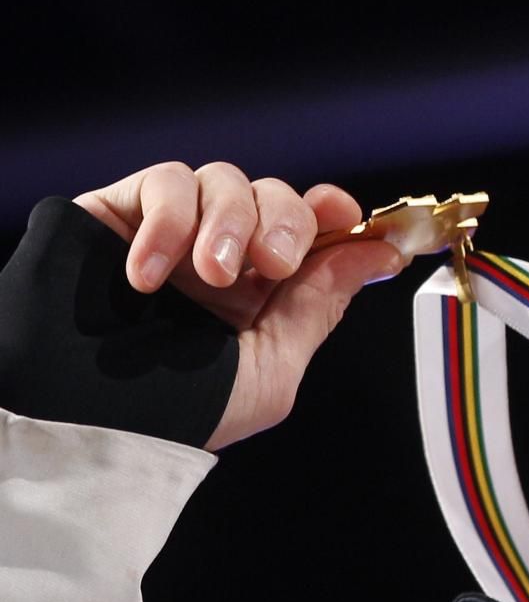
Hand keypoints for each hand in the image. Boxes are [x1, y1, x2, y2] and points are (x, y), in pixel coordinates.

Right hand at [74, 161, 405, 450]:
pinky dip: (169, 219)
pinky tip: (151, 273)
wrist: (79, 421)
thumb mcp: (268, 371)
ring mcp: (174, 233)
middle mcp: (222, 258)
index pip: (310, 230)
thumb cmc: (176, 413)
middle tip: (274, 262)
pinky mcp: (123, 213)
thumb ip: (318, 306)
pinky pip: (164, 181)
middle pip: (275, 196)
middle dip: (287, 219)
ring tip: (210, 275)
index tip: (348, 216)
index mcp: (264, 296)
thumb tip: (377, 254)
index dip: (334, 214)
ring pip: (224, 180)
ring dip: (229, 220)